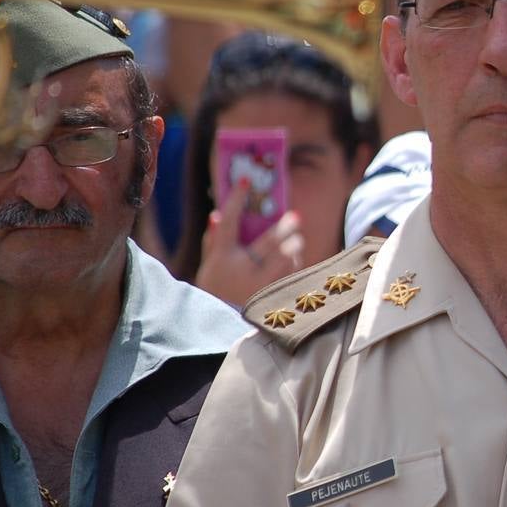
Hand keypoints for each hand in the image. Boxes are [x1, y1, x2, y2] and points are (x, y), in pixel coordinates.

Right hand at [194, 180, 304, 306]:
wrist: (223, 326)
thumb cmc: (217, 291)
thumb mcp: (209, 267)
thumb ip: (213, 241)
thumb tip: (217, 214)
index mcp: (222, 259)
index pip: (229, 223)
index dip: (236, 199)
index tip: (245, 180)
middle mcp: (242, 270)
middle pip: (270, 240)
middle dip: (286, 226)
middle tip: (295, 217)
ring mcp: (261, 285)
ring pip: (287, 256)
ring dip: (295, 245)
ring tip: (296, 240)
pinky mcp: (276, 296)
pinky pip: (293, 273)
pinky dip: (295, 263)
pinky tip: (293, 260)